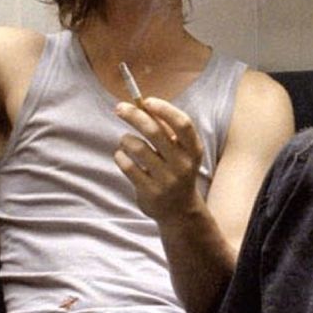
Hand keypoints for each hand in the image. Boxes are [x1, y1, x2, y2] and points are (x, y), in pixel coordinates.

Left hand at [114, 96, 204, 221]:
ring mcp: (166, 180)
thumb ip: (166, 130)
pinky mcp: (150, 191)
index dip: (164, 109)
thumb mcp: (180, 152)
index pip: (182, 123)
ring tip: (125, 141)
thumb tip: (142, 105)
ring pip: (137, 147)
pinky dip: (120, 156)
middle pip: (154, 131)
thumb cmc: (176, 171)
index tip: (146, 101)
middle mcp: (182, 164)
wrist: (180, 211)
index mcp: (193, 150)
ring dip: (125, 139)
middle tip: (119, 108)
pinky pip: (128, 165)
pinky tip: (122, 156)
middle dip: (133, 115)